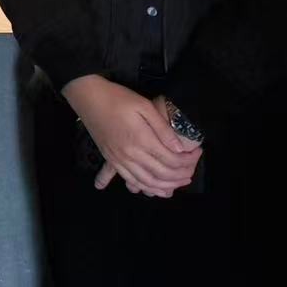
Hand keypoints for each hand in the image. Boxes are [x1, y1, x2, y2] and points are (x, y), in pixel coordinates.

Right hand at [63, 76, 200, 197]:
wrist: (88, 97)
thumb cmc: (118, 98)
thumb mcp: (144, 106)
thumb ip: (162, 128)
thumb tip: (180, 148)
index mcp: (141, 140)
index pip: (171, 160)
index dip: (188, 161)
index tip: (198, 153)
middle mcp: (130, 154)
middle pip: (161, 174)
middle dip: (180, 176)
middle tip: (192, 171)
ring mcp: (119, 159)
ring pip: (146, 182)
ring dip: (165, 186)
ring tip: (178, 184)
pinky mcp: (111, 160)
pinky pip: (129, 180)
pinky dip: (143, 188)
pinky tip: (153, 189)